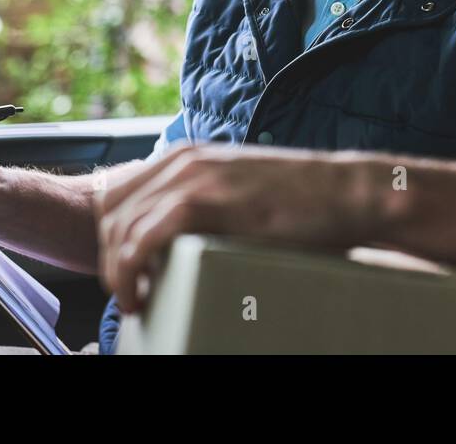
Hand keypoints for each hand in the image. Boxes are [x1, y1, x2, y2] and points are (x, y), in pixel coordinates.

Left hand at [93, 144, 384, 313]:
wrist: (345, 193)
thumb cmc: (303, 201)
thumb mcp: (242, 189)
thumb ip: (209, 200)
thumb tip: (181, 238)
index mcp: (187, 155)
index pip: (118, 195)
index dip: (113, 238)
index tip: (128, 270)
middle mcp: (181, 160)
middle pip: (110, 212)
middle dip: (110, 257)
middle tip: (130, 291)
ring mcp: (191, 178)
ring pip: (118, 229)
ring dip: (116, 272)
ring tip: (135, 300)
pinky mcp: (203, 202)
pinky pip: (139, 241)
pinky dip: (129, 272)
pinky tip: (141, 294)